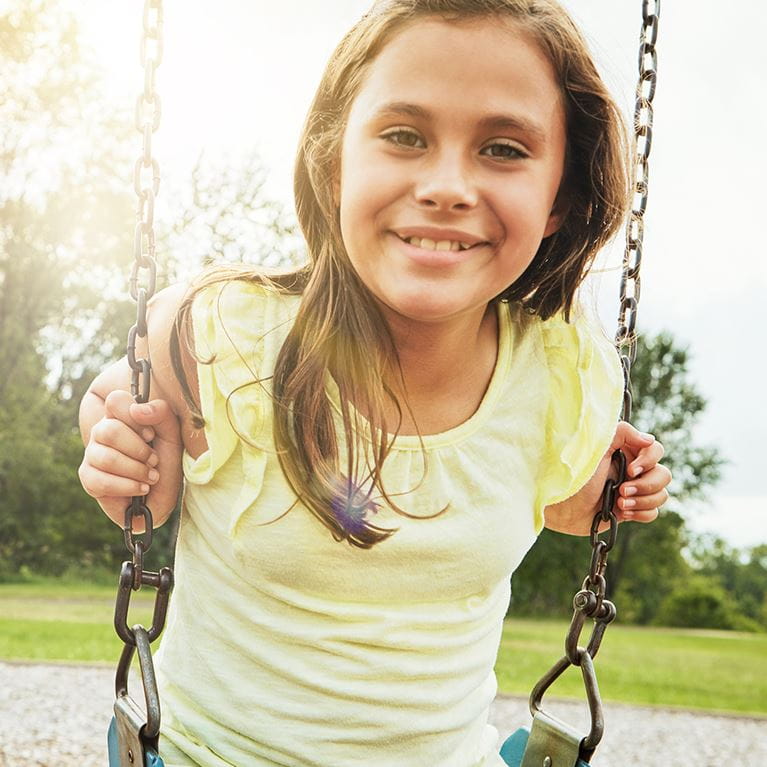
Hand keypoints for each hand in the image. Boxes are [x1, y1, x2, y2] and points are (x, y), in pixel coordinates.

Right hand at [78, 390, 182, 528]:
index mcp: (122, 416)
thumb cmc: (166, 463)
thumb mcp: (173, 436)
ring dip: (136, 470)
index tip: (151, 435)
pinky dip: (127, 487)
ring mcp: (93, 454)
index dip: (134, 418)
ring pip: (106, 458)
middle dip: (139, 450)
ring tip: (151, 477)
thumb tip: (138, 409)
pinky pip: (100, 481)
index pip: (115, 401)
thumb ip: (161, 414)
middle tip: (154, 461)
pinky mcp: (88, 478)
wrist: (163, 497)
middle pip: (109, 431)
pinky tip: (140, 488)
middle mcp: (103, 431)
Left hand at [544, 421, 671, 534]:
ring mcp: (631, 490)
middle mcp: (630, 469)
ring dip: (643, 500)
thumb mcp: (595, 447)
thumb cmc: (573, 475)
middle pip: (663, 475)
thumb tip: (649, 439)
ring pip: (660, 495)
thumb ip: (622, 433)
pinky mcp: (628, 510)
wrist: (560, 507)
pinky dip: (641, 513)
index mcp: (624, 451)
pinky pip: (652, 512)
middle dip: (645, 485)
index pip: (655, 449)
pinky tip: (622, 513)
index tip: (630, 470)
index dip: (649, 460)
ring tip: (620, 503)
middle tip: (621, 491)